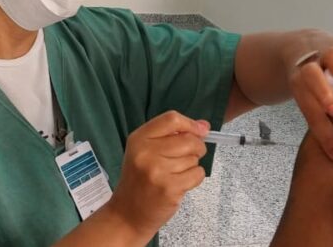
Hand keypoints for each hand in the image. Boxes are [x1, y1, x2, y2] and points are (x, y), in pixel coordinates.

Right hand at [106, 111, 209, 238]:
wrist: (128, 214)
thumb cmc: (139, 180)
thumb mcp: (145, 151)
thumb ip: (173, 135)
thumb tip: (204, 126)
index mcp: (139, 139)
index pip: (171, 119)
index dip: (190, 124)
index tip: (199, 131)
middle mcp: (146, 153)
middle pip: (188, 139)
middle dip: (197, 147)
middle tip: (189, 156)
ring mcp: (157, 171)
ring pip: (194, 158)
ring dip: (192, 165)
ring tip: (175, 174)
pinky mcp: (169, 188)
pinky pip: (197, 174)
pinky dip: (195, 178)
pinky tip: (181, 183)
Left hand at [288, 39, 332, 163]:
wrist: (299, 50)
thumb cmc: (309, 87)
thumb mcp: (307, 102)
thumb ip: (320, 122)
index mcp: (298, 84)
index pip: (308, 108)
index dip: (323, 132)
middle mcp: (311, 67)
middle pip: (310, 75)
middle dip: (322, 92)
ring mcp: (325, 54)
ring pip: (332, 55)